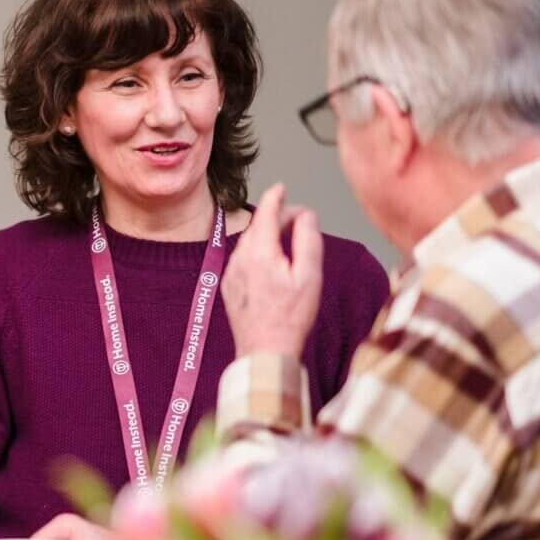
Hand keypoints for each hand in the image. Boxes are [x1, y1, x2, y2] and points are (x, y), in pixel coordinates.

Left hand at [222, 183, 322, 359]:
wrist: (265, 352)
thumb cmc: (290, 318)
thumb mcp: (310, 275)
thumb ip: (308, 238)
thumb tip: (305, 215)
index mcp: (259, 252)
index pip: (265, 211)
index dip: (276, 196)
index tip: (282, 188)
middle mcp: (240, 258)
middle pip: (258, 226)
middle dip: (277, 218)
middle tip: (301, 224)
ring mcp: (231, 273)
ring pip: (250, 243)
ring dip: (268, 237)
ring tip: (290, 248)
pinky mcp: (229, 287)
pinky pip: (244, 260)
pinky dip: (258, 254)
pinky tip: (274, 268)